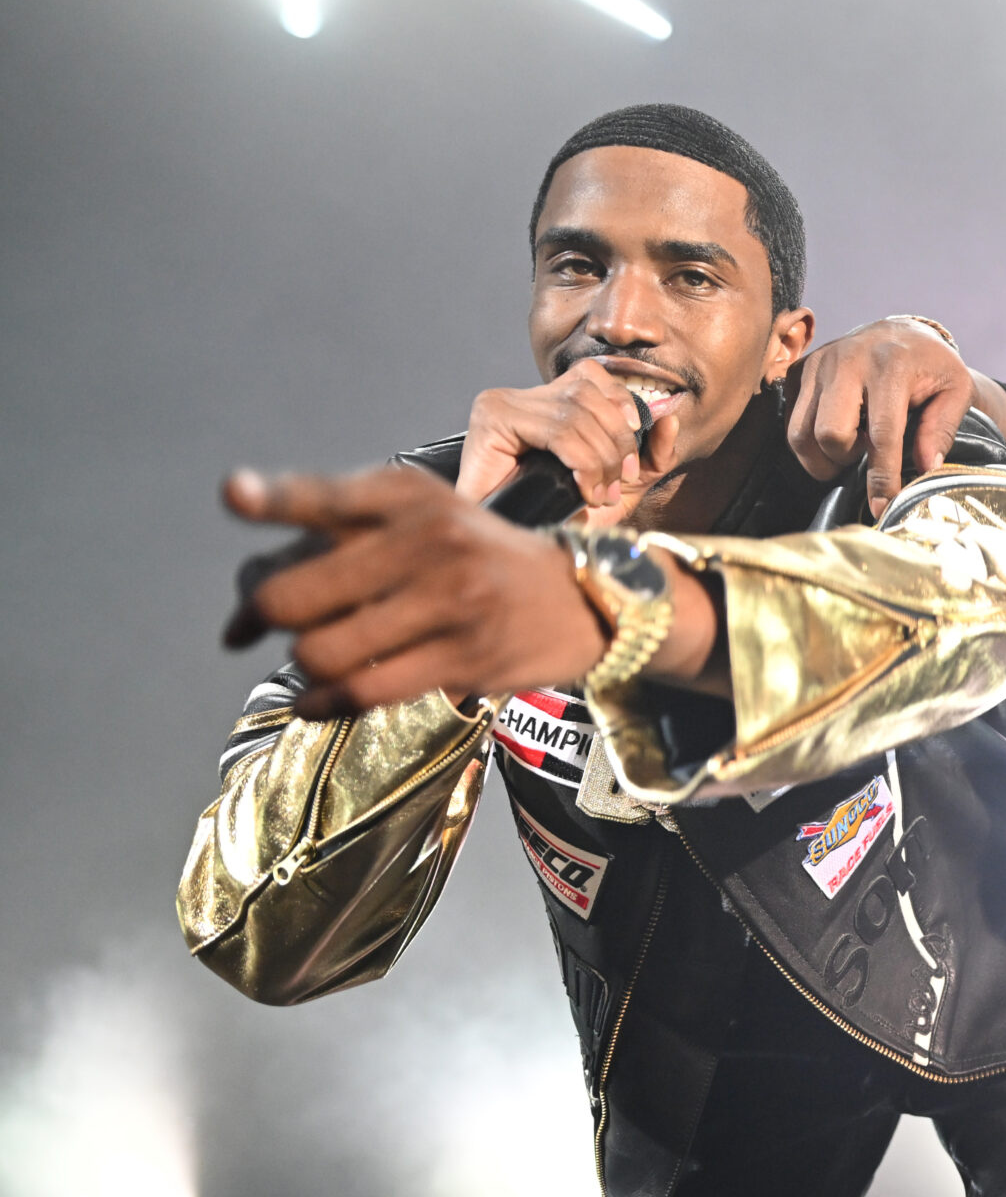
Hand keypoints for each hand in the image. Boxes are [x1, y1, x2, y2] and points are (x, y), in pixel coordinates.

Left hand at [222, 464, 607, 716]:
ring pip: (323, 650)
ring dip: (302, 662)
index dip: (272, 497)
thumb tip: (241, 595)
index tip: (234, 494)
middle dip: (260, 616)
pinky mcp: (464, 656)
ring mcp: (449, 600)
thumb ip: (335, 530)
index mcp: (411, 498)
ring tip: (313, 656)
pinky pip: (364, 691)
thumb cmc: (479, 558)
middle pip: (298, 592)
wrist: (579, 600)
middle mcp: (430, 540)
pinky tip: (316, 699)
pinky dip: (324, 702)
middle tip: (252, 627)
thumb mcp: (423, 515)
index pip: (327, 495)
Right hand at [456, 359, 681, 522]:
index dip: (621, 405)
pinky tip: (584, 490)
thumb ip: (651, 453)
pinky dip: (582, 462)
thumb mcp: (623, 484)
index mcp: (548, 401)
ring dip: (601, 459)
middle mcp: (523, 396)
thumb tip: (671, 417)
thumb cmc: (567, 517)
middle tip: (616, 486)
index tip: (633, 452)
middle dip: (616, 443)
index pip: (591, 375)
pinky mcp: (493, 419)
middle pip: (587, 393)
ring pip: (575, 413)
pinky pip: (557, 431)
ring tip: (600, 494)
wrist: (524, 544)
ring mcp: (504, 403)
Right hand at [788, 318, 975, 514]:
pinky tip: (836, 435)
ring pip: (800, 433)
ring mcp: (818, 363)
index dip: (882, 477)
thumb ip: (942, 428)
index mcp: (890, 365)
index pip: (881, 434)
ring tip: (851, 447)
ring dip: (824, 456)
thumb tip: (925, 467)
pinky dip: (809, 442)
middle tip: (865, 455)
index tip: (883, 506)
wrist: (901, 333)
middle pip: (829, 434)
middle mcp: (847, 360)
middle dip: (846, 460)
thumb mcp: (956, 390)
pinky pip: (789, 423)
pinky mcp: (799, 370)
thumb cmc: (931, 366)